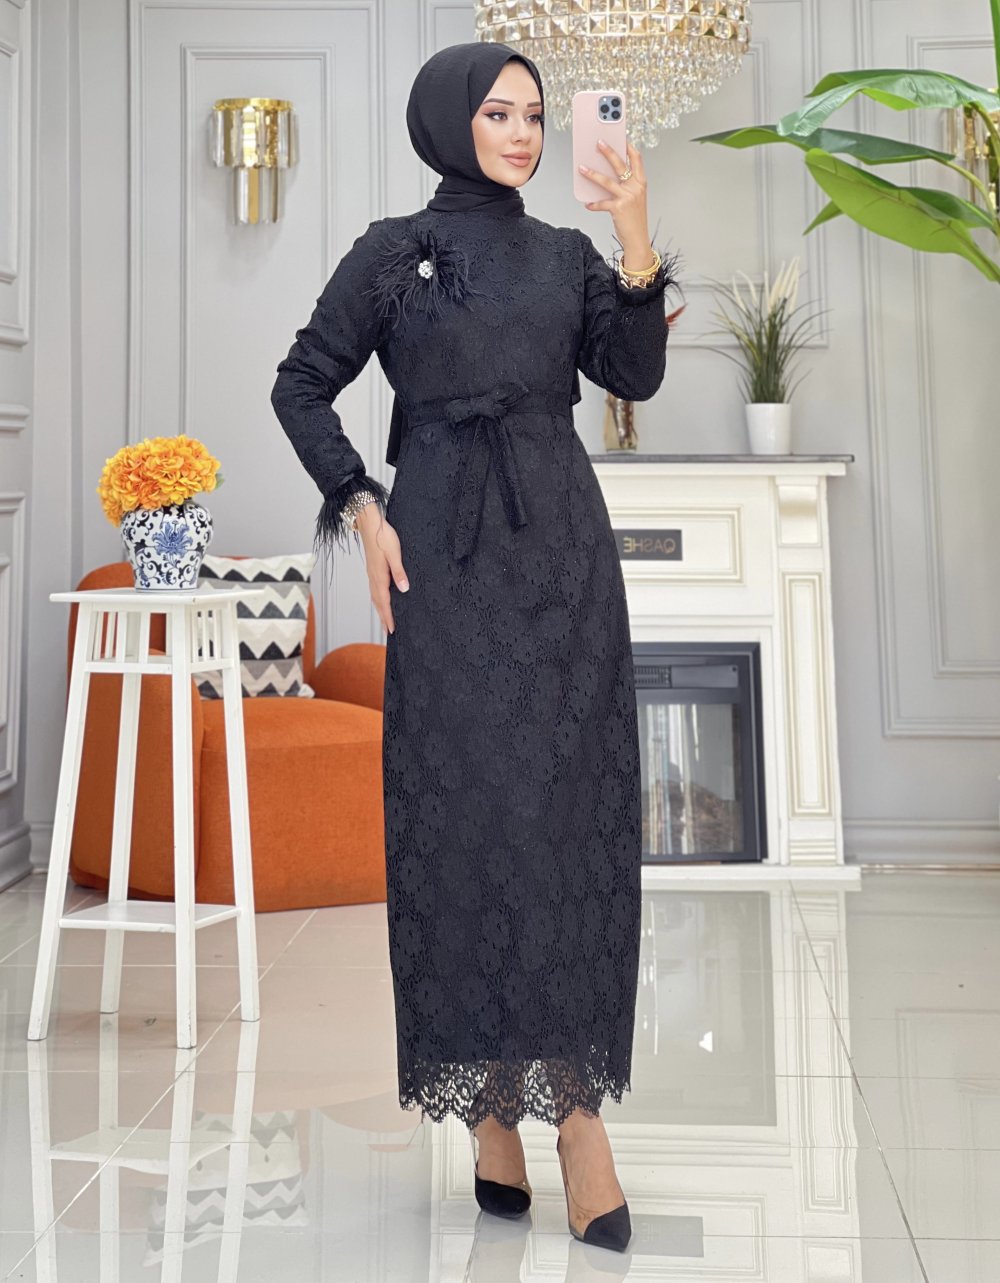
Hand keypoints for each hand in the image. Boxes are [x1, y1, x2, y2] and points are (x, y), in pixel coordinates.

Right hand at [356, 504, 407, 634]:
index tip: (391, 630)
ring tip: (384, 620)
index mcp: (379, 576)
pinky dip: (377, 599)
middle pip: (378, 603)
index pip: (384, 602)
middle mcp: (373, 577)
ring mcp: (372, 573)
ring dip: (379, 610)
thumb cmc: (383, 536)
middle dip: (383, 617)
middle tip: (388, 631)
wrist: (369, 523)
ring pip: (375, 597)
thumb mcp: (395, 553)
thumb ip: (399, 572)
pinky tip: (381, 599)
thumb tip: (404, 589)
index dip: (388, 617)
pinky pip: (374, 589)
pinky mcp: (372, 568)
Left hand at [578, 139, 653, 270]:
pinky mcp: (619, 208)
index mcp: (641, 182)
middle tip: (598, 143)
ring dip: (592, 174)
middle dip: (608, 152)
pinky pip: (602, 203)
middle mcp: (636, 187)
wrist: (638, 239)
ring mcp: (628, 197)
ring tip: (582, 168)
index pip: (637, 159)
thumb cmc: (634, 219)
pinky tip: (587, 204)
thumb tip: (605, 175)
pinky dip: (593, 204)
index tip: (620, 137)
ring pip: (607, 181)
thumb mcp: (634, 199)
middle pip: (620, 164)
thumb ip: (624, 186)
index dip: (629, 146)